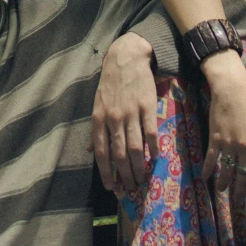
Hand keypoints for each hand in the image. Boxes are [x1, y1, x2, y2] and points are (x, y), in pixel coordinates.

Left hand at [90, 33, 158, 190]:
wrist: (125, 59)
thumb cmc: (109, 83)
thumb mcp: (97, 105)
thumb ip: (96, 129)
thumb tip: (90, 151)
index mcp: (99, 119)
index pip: (101, 152)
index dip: (106, 173)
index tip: (111, 187)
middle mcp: (113, 118)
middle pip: (119, 154)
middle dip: (125, 175)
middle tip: (131, 187)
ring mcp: (130, 113)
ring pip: (134, 147)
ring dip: (139, 167)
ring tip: (142, 178)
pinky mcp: (146, 106)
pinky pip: (150, 132)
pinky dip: (152, 148)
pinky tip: (154, 158)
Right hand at [201, 50, 245, 203]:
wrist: (231, 90)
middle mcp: (245, 148)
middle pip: (244, 175)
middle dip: (242, 190)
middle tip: (239, 201)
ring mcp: (229, 144)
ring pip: (227, 170)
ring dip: (224, 183)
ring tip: (222, 191)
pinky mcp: (215, 138)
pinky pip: (211, 158)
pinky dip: (208, 169)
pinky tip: (204, 177)